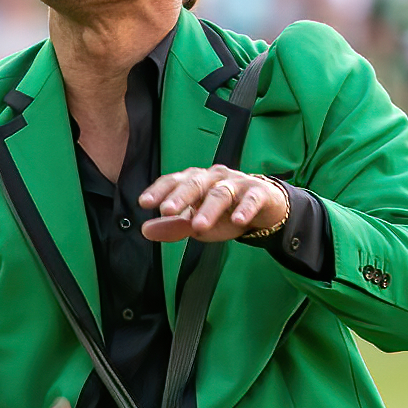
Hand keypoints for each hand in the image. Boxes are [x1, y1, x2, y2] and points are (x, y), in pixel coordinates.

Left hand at [139, 166, 285, 242]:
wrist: (263, 207)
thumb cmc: (223, 213)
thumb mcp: (196, 222)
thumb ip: (173, 226)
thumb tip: (145, 230)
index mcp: (195, 181)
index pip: (174, 181)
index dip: (159, 190)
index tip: (145, 203)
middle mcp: (213, 177)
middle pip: (195, 183)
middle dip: (180, 197)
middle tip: (166, 210)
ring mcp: (236, 183)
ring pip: (220, 193)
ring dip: (209, 209)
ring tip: (198, 226)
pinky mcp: (258, 193)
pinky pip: (251, 199)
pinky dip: (245, 209)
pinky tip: (238, 220)